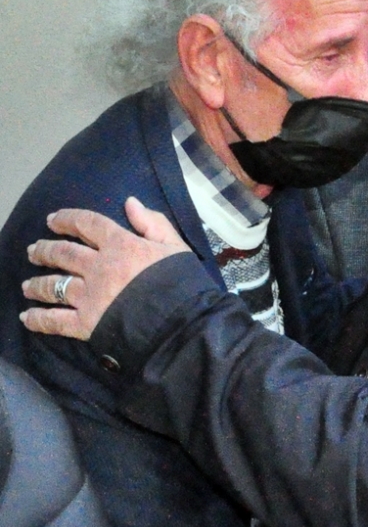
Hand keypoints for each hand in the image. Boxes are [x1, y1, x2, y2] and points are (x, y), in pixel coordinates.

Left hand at [20, 196, 190, 339]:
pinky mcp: (86, 324)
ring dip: (37, 284)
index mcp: (121, 245)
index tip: (53, 220)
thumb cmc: (183, 284)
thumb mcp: (176, 247)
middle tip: (33, 251)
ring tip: (26, 285)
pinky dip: (39, 320)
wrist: (181, 322)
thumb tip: (130, 202)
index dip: (68, 219)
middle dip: (45, 250)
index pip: (88, 224)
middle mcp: (98, 267)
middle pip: (63, 253)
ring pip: (54, 285)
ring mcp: (89, 296)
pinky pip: (56, 321)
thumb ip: (154, 223)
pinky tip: (26, 318)